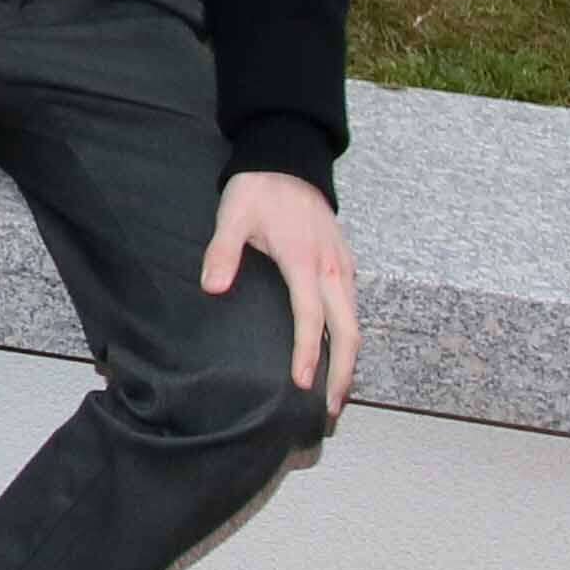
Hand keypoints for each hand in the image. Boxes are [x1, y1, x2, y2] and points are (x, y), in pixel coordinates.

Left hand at [203, 168, 359, 415]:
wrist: (289, 160)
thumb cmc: (258, 190)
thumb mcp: (232, 215)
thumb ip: (222, 252)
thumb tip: (214, 288)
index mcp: (304, 261)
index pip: (311, 318)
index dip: (306, 353)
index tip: (302, 385)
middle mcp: (332, 269)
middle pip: (348, 332)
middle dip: (344, 372)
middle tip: (332, 409)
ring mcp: (344, 268)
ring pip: (355, 323)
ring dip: (349, 359)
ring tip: (337, 393)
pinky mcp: (345, 266)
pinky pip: (354, 310)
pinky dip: (349, 338)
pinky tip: (337, 356)